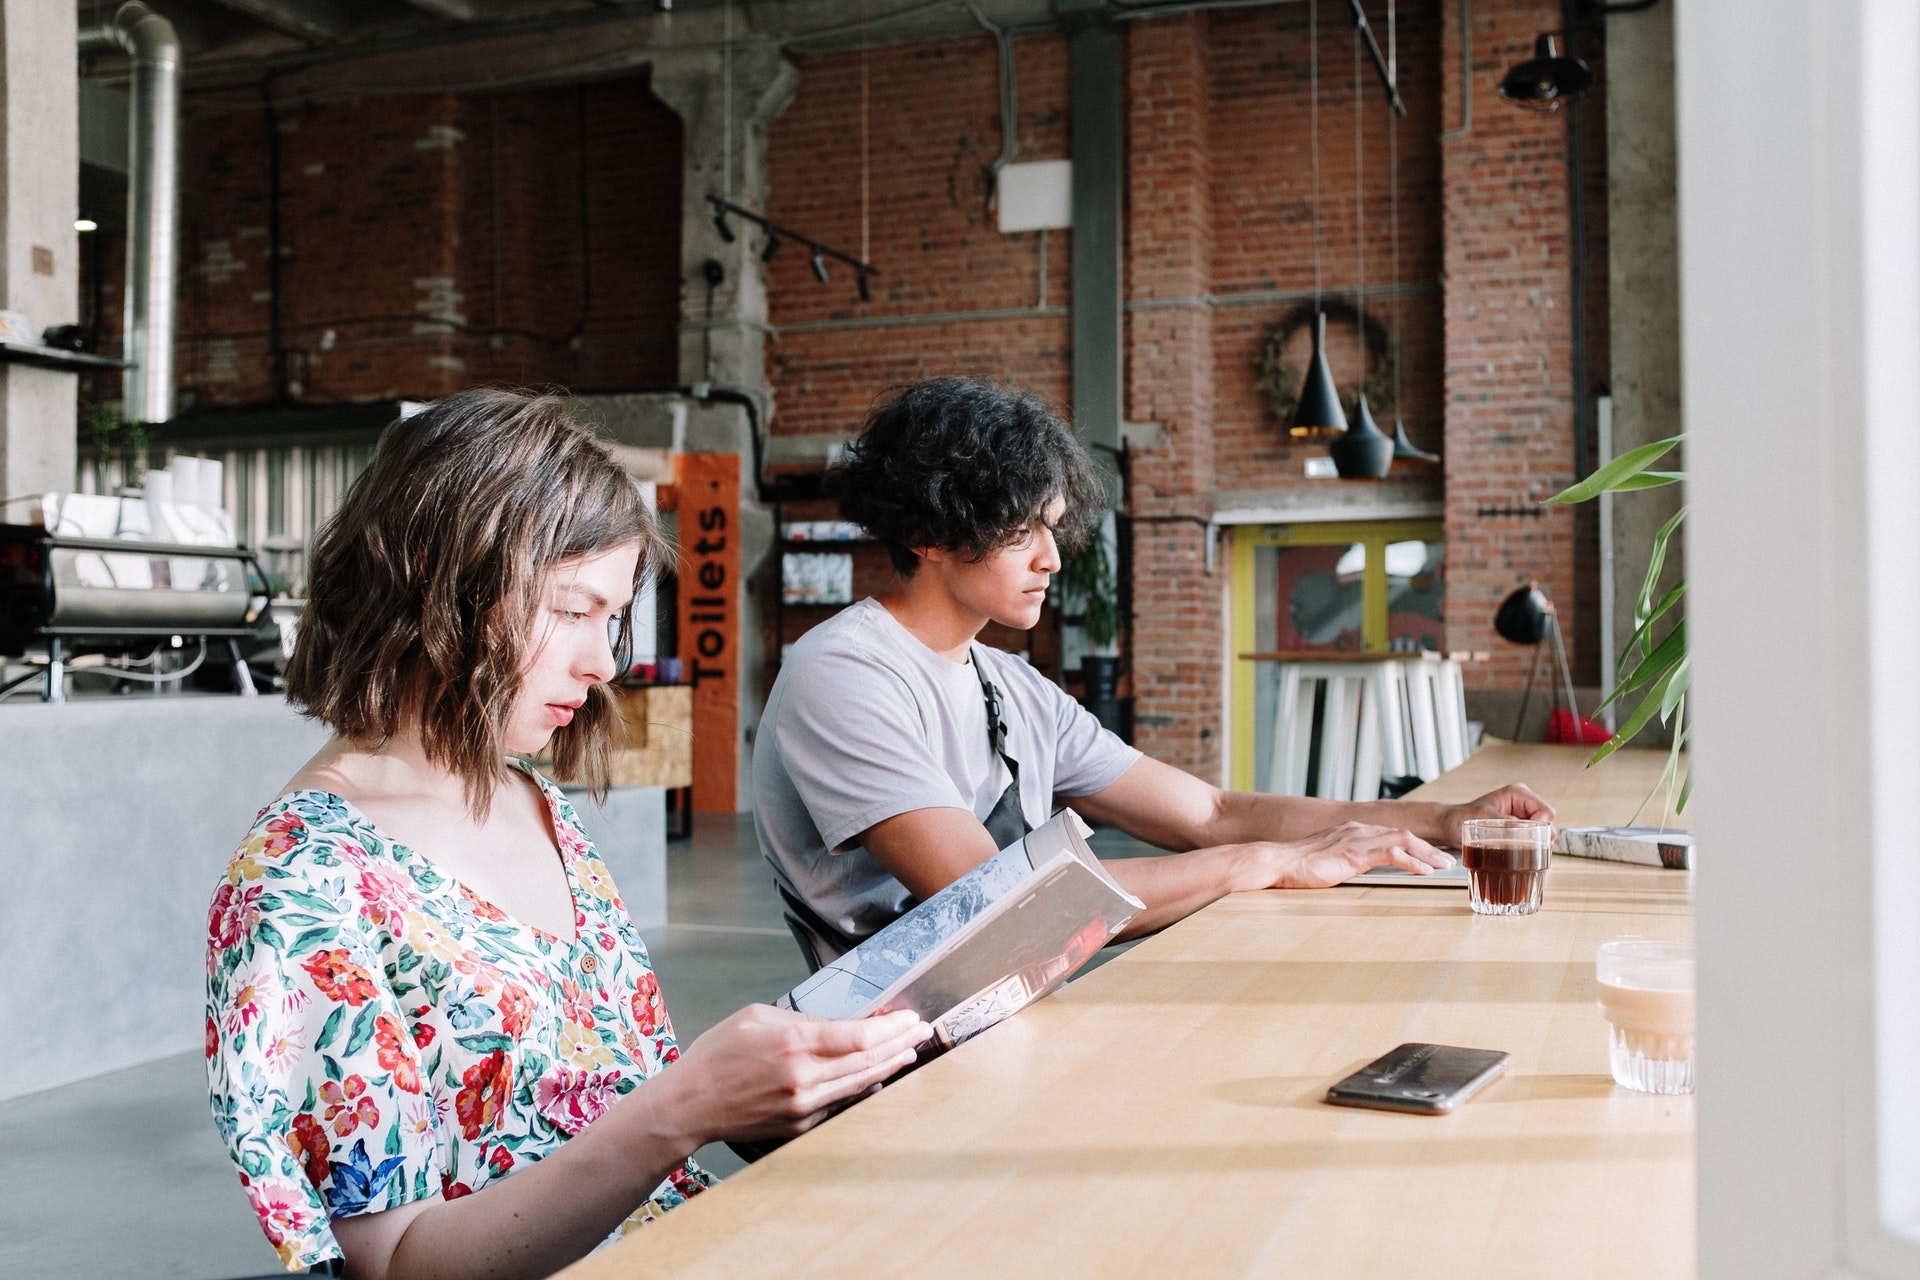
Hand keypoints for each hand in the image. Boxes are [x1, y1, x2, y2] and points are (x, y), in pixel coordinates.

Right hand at [662, 1004, 930, 1144]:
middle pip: (868, 1060)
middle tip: (921, 1031)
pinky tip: (877, 1076)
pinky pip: (841, 1103)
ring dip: (889, 1066)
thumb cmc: (717, 1055)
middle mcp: (804, 1078)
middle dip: (900, 1043)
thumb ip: (802, 1020)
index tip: (909, 1017)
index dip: (891, 1027)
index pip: (860, 1036)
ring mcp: (804, 1106)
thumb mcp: (758, 1016)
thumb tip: (839, 1025)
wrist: (690, 1104)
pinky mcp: (800, 1124)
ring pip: (860, 1084)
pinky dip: (863, 1087)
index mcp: (794, 1043)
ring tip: (909, 1052)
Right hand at [1262, 821, 1455, 888]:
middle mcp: (1357, 830)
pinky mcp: (1354, 854)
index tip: (1431, 855)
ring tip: (1443, 865)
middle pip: (1403, 833)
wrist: (1278, 862)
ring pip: (1402, 840)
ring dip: (1427, 853)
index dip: (1415, 844)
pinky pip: (1391, 854)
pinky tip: (1423, 871)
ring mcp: (1356, 840)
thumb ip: (1348, 860)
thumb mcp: (1329, 860)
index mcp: (1351, 831)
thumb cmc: (1298, 866)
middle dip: (1428, 847)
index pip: (1391, 833)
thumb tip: (1362, 870)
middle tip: (1447, 860)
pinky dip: (1411, 861)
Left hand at [1438, 785, 1555, 845]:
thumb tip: (1529, 832)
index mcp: (1518, 794)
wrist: (1449, 825)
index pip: (1545, 812)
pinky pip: (1534, 838)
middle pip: (1547, 823)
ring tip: (1522, 854)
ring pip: (1542, 832)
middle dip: (1541, 838)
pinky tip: (1522, 856)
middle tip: (1527, 851)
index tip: (1527, 839)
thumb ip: (1508, 824)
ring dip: (1536, 844)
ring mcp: (1522, 815)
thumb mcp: (1484, 820)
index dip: (1541, 828)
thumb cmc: (1461, 818)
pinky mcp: (1519, 827)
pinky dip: (1530, 847)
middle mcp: (1524, 802)